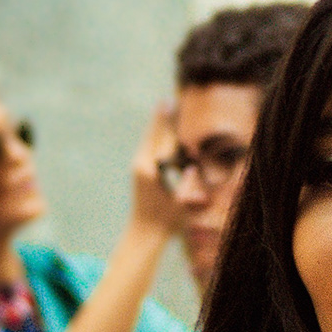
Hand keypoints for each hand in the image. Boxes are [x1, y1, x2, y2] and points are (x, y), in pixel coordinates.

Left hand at [131, 106, 185, 241]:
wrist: (143, 233)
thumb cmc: (165, 222)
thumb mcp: (179, 206)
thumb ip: (186, 187)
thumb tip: (193, 168)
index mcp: (150, 170)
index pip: (163, 141)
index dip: (170, 123)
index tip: (173, 105)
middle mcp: (141, 163)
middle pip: (154, 134)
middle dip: (162, 117)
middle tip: (169, 98)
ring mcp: (138, 164)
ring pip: (149, 138)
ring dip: (158, 122)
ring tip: (165, 104)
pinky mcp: (139, 168)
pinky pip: (148, 145)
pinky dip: (156, 134)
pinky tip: (161, 126)